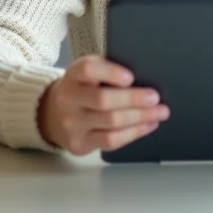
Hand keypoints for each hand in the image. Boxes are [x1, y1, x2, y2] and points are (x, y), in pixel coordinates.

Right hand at [37, 55, 169, 155]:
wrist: (53, 113)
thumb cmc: (83, 87)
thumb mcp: (90, 72)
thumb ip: (109, 70)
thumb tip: (145, 76)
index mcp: (73, 75)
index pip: (88, 70)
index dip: (111, 72)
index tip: (131, 77)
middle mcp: (68, 99)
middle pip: (103, 99)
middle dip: (134, 99)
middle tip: (155, 98)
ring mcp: (72, 123)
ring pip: (110, 122)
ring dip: (140, 118)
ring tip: (159, 112)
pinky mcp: (79, 143)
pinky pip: (110, 140)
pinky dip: (133, 133)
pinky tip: (148, 125)